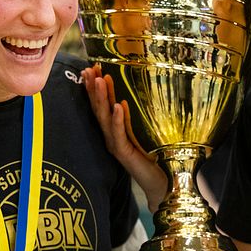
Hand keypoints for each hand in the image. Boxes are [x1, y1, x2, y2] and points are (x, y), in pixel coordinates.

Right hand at [82, 64, 166, 212]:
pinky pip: (119, 134)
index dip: (94, 87)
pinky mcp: (124, 154)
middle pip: (98, 108)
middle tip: (88, 69)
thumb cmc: (157, 156)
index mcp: (115, 128)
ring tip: (98, 80)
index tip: (90, 67)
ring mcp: (115, 144)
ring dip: (101, 98)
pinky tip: (118, 106)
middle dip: (92, 88)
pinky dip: (118, 120)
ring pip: (104, 118)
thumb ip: (143, 114)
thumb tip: (147, 89)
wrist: (162, 183)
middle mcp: (111, 134)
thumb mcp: (148, 129)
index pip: (102, 103)